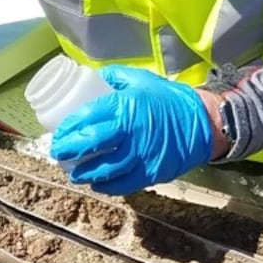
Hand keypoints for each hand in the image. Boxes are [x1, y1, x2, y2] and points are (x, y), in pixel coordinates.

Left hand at [49, 64, 213, 192]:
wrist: (204, 122)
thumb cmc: (172, 100)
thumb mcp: (143, 80)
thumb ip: (118, 77)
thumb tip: (97, 77)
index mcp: (125, 105)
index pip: (87, 117)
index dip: (69, 127)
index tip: (60, 132)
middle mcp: (130, 131)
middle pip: (90, 144)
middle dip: (68, 150)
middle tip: (58, 153)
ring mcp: (140, 154)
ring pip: (103, 169)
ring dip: (84, 173)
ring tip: (74, 173)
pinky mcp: (150, 172)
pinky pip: (122, 183)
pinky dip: (106, 185)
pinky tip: (97, 183)